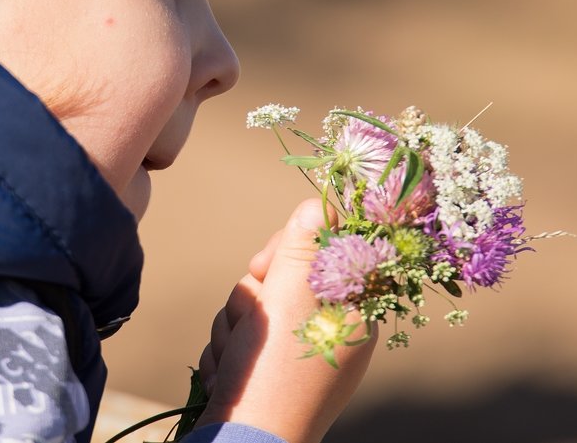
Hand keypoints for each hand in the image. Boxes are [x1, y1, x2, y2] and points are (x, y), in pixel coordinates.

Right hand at [195, 199, 376, 442]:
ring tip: (236, 357)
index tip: (263, 264)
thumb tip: (319, 202)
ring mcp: (296, 353)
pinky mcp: (266, 370)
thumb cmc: (273, 374)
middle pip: (280, 274)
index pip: (322, 247)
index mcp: (349, 311)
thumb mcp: (289, 298)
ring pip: (252, 302)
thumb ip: (304, 246)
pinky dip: (227, 350)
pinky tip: (227, 374)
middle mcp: (327, 331)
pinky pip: (239, 334)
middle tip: (251, 321)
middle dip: (252, 294)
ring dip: (234, 324)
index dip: (288, 248)